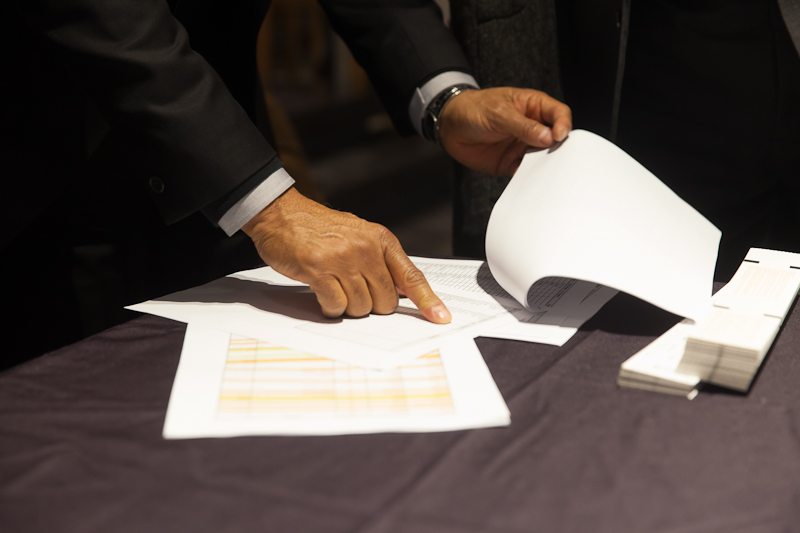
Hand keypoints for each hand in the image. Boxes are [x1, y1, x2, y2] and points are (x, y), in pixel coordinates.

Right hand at [243, 187, 450, 322]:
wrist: (281, 213)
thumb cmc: (319, 228)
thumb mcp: (358, 235)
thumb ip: (380, 261)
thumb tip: (401, 292)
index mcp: (380, 240)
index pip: (411, 276)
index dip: (427, 301)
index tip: (441, 318)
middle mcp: (366, 248)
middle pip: (385, 302)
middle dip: (370, 305)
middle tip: (352, 289)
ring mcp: (343, 259)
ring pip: (360, 308)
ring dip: (347, 306)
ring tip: (334, 285)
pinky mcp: (319, 270)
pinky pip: (335, 307)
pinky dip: (329, 307)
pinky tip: (321, 291)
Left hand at [437, 87, 571, 175]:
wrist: (450, 127)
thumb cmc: (474, 109)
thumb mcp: (499, 113)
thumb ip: (523, 126)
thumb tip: (548, 138)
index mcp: (534, 107)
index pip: (558, 114)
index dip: (563, 125)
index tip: (559, 137)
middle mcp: (533, 127)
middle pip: (556, 138)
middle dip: (560, 148)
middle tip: (560, 158)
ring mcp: (523, 146)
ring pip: (544, 157)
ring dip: (546, 165)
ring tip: (547, 172)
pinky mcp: (512, 163)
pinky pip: (526, 171)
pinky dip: (531, 177)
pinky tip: (531, 181)